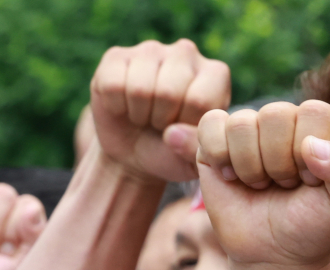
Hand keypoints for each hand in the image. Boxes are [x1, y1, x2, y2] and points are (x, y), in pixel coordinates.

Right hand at [90, 39, 230, 181]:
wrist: (137, 151)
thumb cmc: (174, 151)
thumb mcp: (193, 158)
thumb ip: (197, 148)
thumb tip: (172, 133)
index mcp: (215, 74)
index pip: (199, 100)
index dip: (186, 124)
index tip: (184, 128)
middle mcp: (186, 53)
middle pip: (168, 93)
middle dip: (162, 120)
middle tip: (162, 123)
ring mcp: (151, 49)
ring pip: (139, 89)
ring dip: (140, 114)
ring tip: (147, 115)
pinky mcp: (116, 55)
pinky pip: (113, 85)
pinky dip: (117, 106)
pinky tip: (126, 105)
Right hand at [196, 100, 329, 269]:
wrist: (274, 251)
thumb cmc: (311, 224)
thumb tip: (310, 146)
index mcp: (320, 124)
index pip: (314, 112)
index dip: (309, 151)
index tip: (311, 181)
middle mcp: (285, 118)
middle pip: (275, 114)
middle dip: (279, 163)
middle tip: (284, 185)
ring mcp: (250, 126)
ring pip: (242, 124)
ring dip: (251, 167)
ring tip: (261, 185)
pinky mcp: (215, 137)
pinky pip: (211, 124)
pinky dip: (220, 157)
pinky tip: (232, 177)